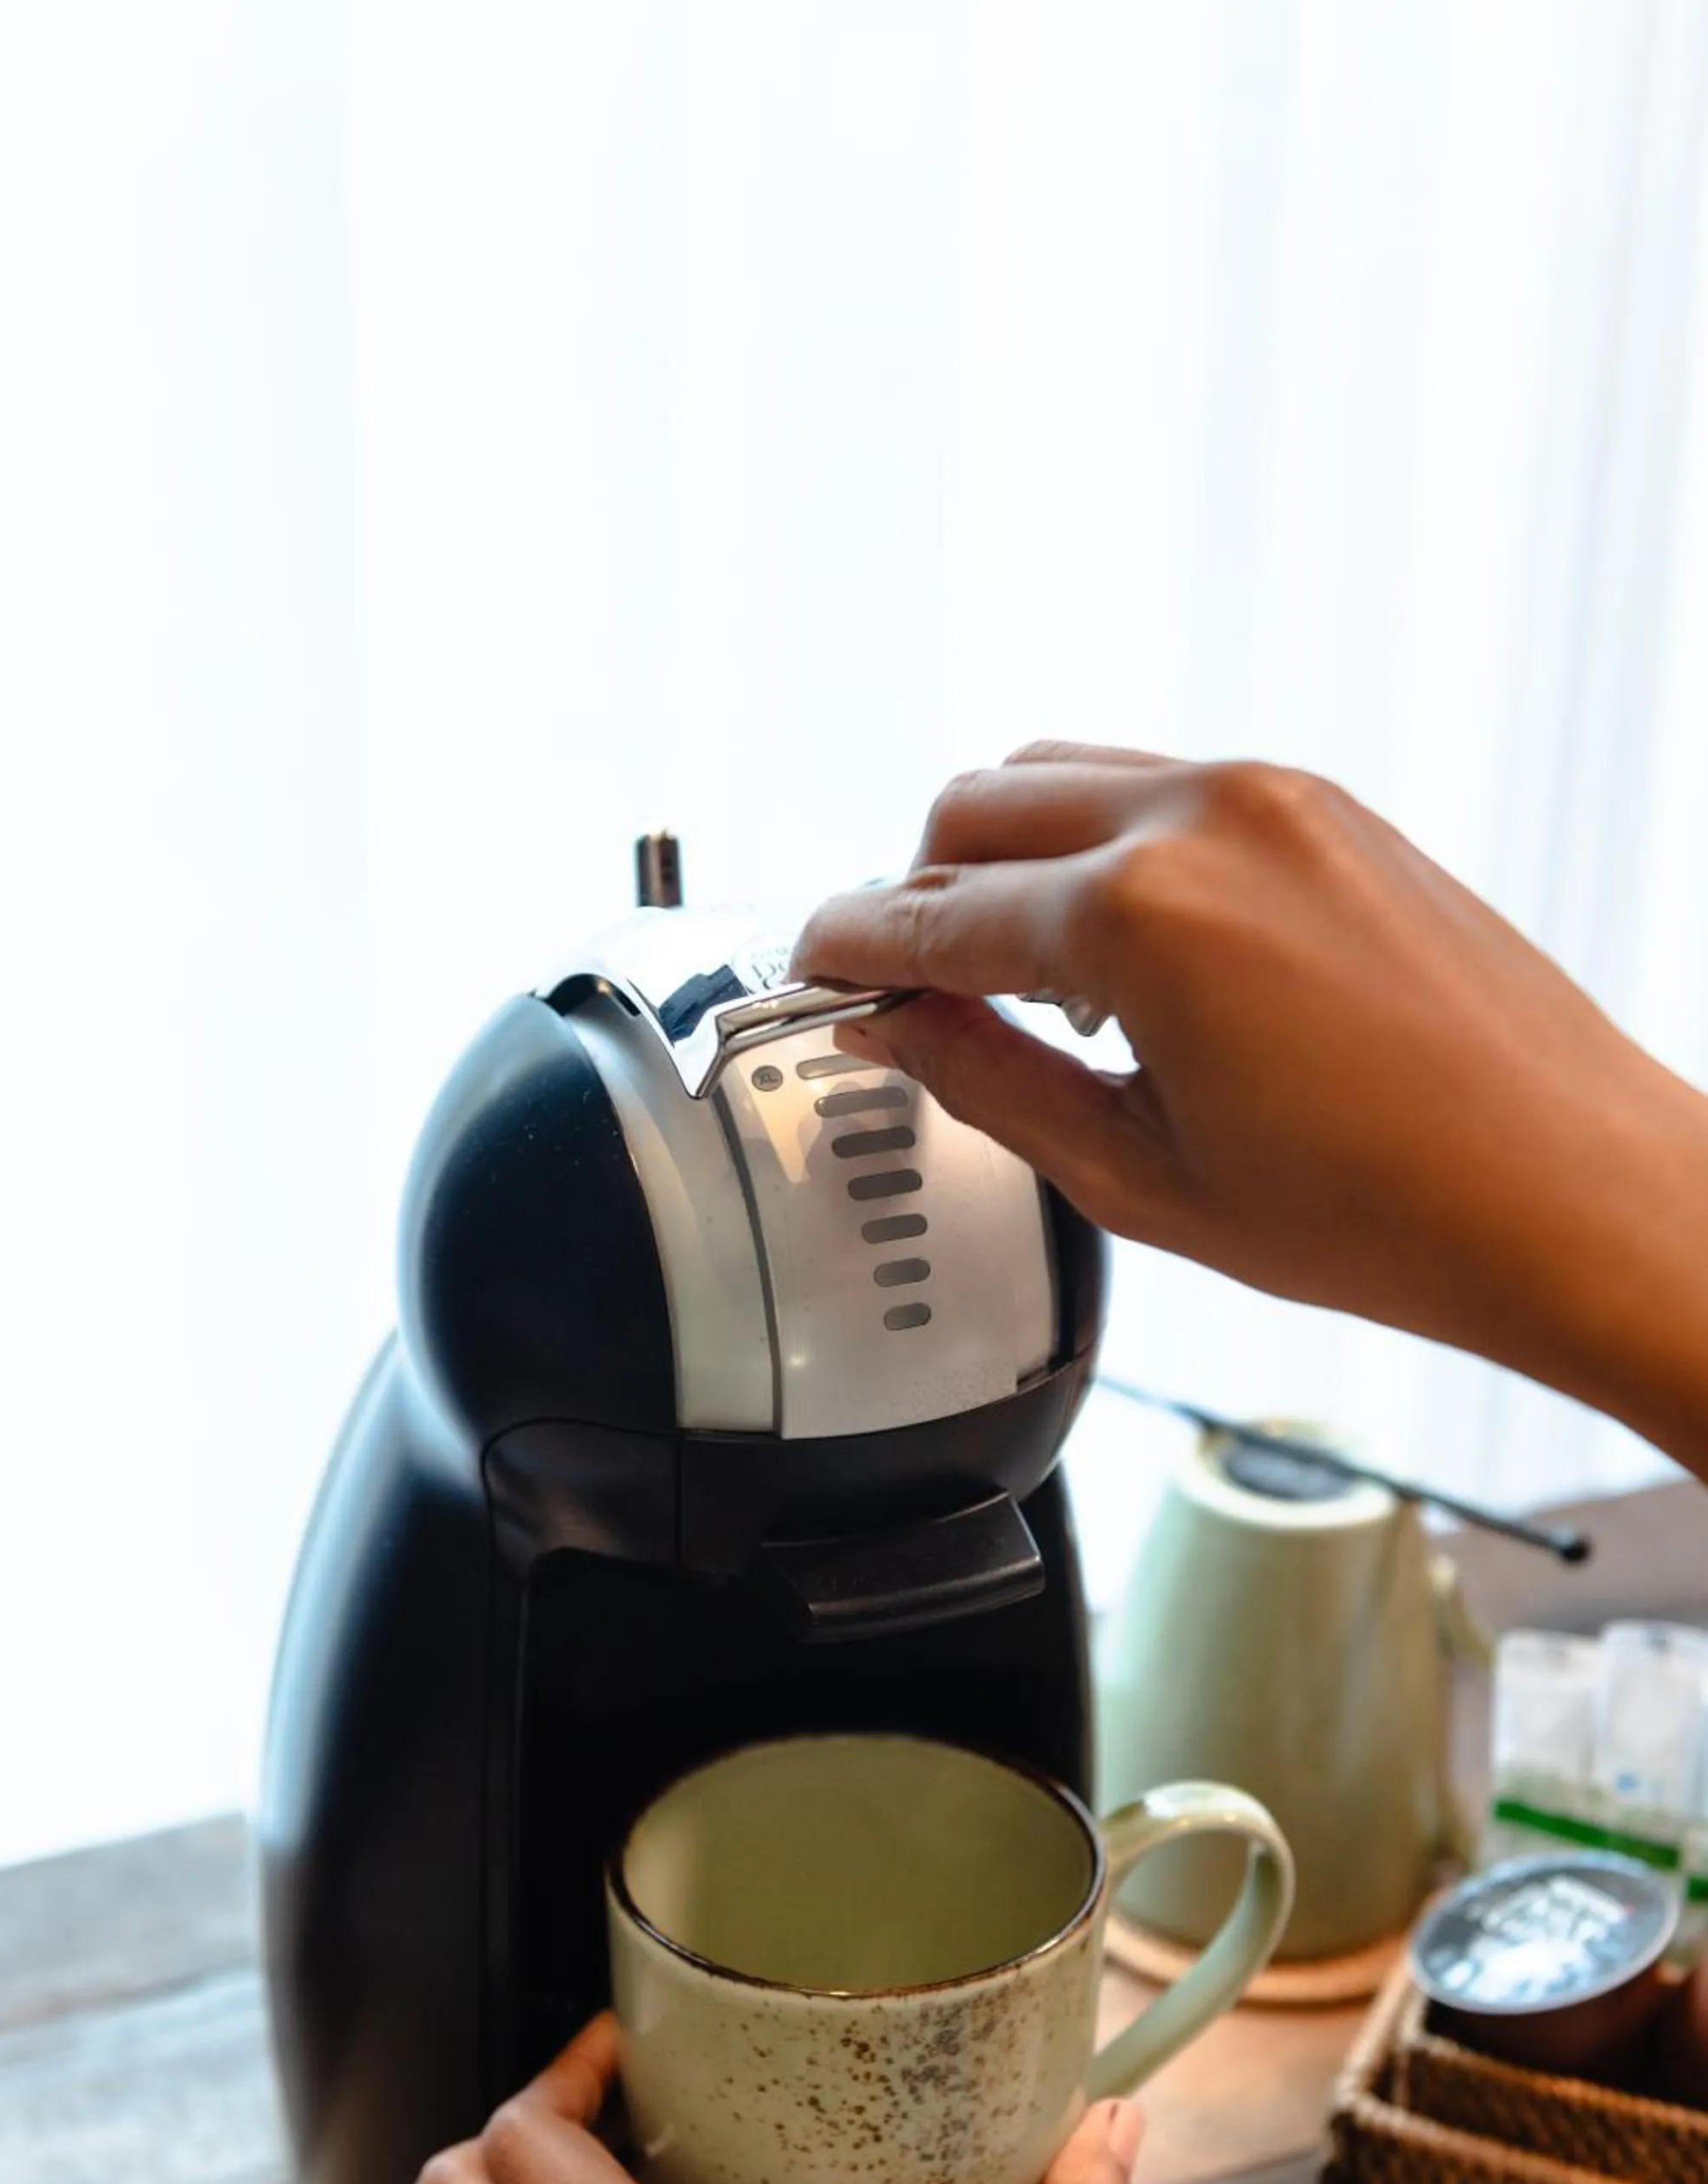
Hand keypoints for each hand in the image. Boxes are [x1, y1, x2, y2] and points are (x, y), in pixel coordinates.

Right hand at [794, 745, 1707, 1475]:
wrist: (1570, 1194)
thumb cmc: (1392, 1212)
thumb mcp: (1139, 1178)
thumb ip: (989, 1082)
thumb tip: (900, 1029)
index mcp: (1140, 917)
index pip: (929, 914)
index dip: (846, 953)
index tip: (811, 974)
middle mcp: (1203, 819)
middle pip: (973, 806)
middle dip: (913, 892)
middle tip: (905, 991)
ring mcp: (1276, 797)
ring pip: (1063, 775)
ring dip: (1002, 855)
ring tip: (1014, 978)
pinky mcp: (1328, 805)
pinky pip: (1159, 787)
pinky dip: (1098, 845)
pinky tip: (1118, 951)